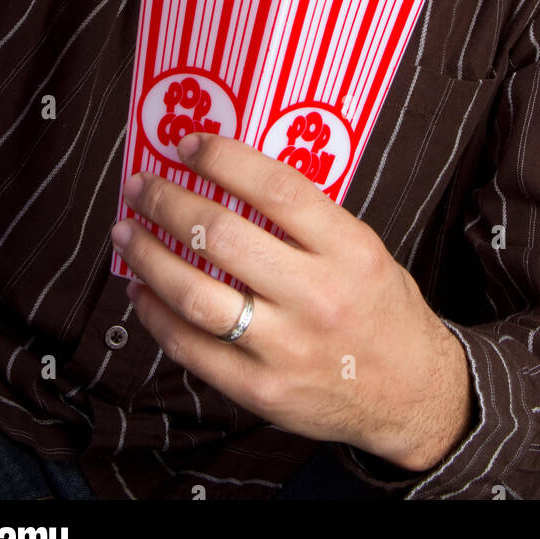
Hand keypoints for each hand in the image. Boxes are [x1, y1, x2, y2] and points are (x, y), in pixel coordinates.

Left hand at [110, 133, 474, 470]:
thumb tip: (232, 177)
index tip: (187, 145)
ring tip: (127, 234)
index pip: (277, 190)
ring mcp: (287, 348)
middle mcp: (317, 295)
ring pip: (196, 296)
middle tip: (140, 186)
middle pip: (223, 238)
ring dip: (149, 258)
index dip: (224, 161)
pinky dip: (157, 316)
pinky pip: (192, 349)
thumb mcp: (363, 248)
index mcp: (348, 249)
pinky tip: (141, 292)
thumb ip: (309, 219)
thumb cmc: (381, 308)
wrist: (412, 393)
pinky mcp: (262, 391)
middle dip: (168, 204)